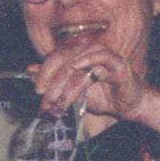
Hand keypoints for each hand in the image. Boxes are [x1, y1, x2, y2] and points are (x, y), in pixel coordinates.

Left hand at [29, 39, 159, 135]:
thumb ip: (53, 80)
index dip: (44, 72)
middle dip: (52, 83)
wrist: (129, 108)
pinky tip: (77, 68)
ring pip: (78, 62)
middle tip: (46, 102)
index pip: (55, 57)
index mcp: (78, 56)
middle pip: (63, 59)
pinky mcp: (116, 62)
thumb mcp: (73, 91)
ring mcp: (103, 56)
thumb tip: (29, 70)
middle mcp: (88, 53)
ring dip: (66, 84)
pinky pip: (101, 55)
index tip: (37, 91)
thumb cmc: (104, 97)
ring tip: (61, 103)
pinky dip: (87, 59)